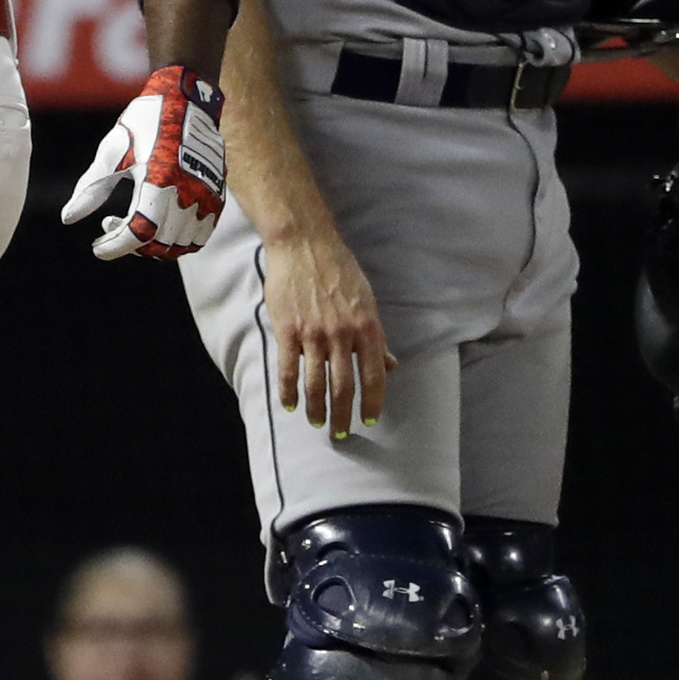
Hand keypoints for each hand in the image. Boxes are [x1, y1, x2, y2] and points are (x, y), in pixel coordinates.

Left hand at [64, 65, 225, 260]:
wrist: (186, 99)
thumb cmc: (145, 122)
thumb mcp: (112, 152)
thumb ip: (91, 188)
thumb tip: (67, 218)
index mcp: (160, 183)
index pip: (138, 234)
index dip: (114, 247)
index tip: (97, 247)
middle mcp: (188, 194)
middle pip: (160, 245)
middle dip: (132, 246)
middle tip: (112, 226)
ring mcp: (207, 196)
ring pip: (182, 244)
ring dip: (156, 245)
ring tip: (136, 225)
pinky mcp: (218, 194)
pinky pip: (202, 233)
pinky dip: (181, 239)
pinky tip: (160, 224)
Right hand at [258, 225, 391, 435]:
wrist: (304, 244)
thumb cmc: (339, 270)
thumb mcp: (367, 302)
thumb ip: (377, 337)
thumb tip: (391, 365)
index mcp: (367, 327)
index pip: (374, 376)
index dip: (372, 402)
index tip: (369, 419)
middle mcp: (343, 334)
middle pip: (344, 387)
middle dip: (343, 415)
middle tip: (340, 434)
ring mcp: (314, 333)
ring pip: (316, 383)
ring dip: (316, 409)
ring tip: (316, 423)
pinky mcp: (288, 330)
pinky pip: (288, 369)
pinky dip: (289, 391)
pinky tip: (290, 406)